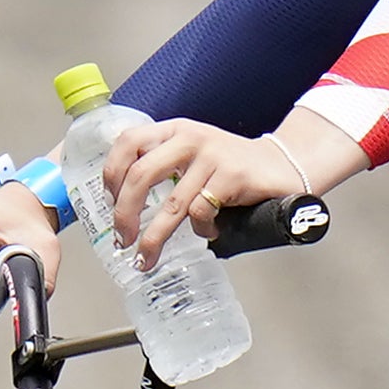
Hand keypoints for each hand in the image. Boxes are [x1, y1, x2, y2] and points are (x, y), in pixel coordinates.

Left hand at [89, 119, 338, 265]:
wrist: (281, 164)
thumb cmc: (231, 166)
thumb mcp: (193, 155)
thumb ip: (164, 166)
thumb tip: (123, 204)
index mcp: (174, 130)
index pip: (128, 142)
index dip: (111, 173)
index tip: (107, 202)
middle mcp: (189, 138)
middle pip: (141, 175)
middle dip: (125, 214)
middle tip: (121, 239)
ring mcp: (211, 156)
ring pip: (171, 204)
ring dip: (154, 238)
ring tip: (146, 257)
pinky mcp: (232, 176)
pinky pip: (202, 212)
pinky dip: (200, 230)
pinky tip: (208, 233)